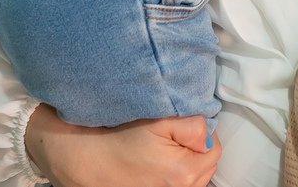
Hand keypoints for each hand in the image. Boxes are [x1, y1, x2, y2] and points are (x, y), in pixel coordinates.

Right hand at [25, 105, 219, 186]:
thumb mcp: (160, 118)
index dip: (200, 134)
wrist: (83, 156)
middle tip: (169, 138)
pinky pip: (178, 186)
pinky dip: (173, 176)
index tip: (180, 128)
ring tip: (160, 152)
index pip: (214, 150)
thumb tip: (208, 136)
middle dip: (194, 150)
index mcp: (183, 173)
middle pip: (206, 167)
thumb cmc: (117, 136)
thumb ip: (194, 125)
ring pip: (193, 179)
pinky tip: (156, 166)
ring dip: (184, 164)